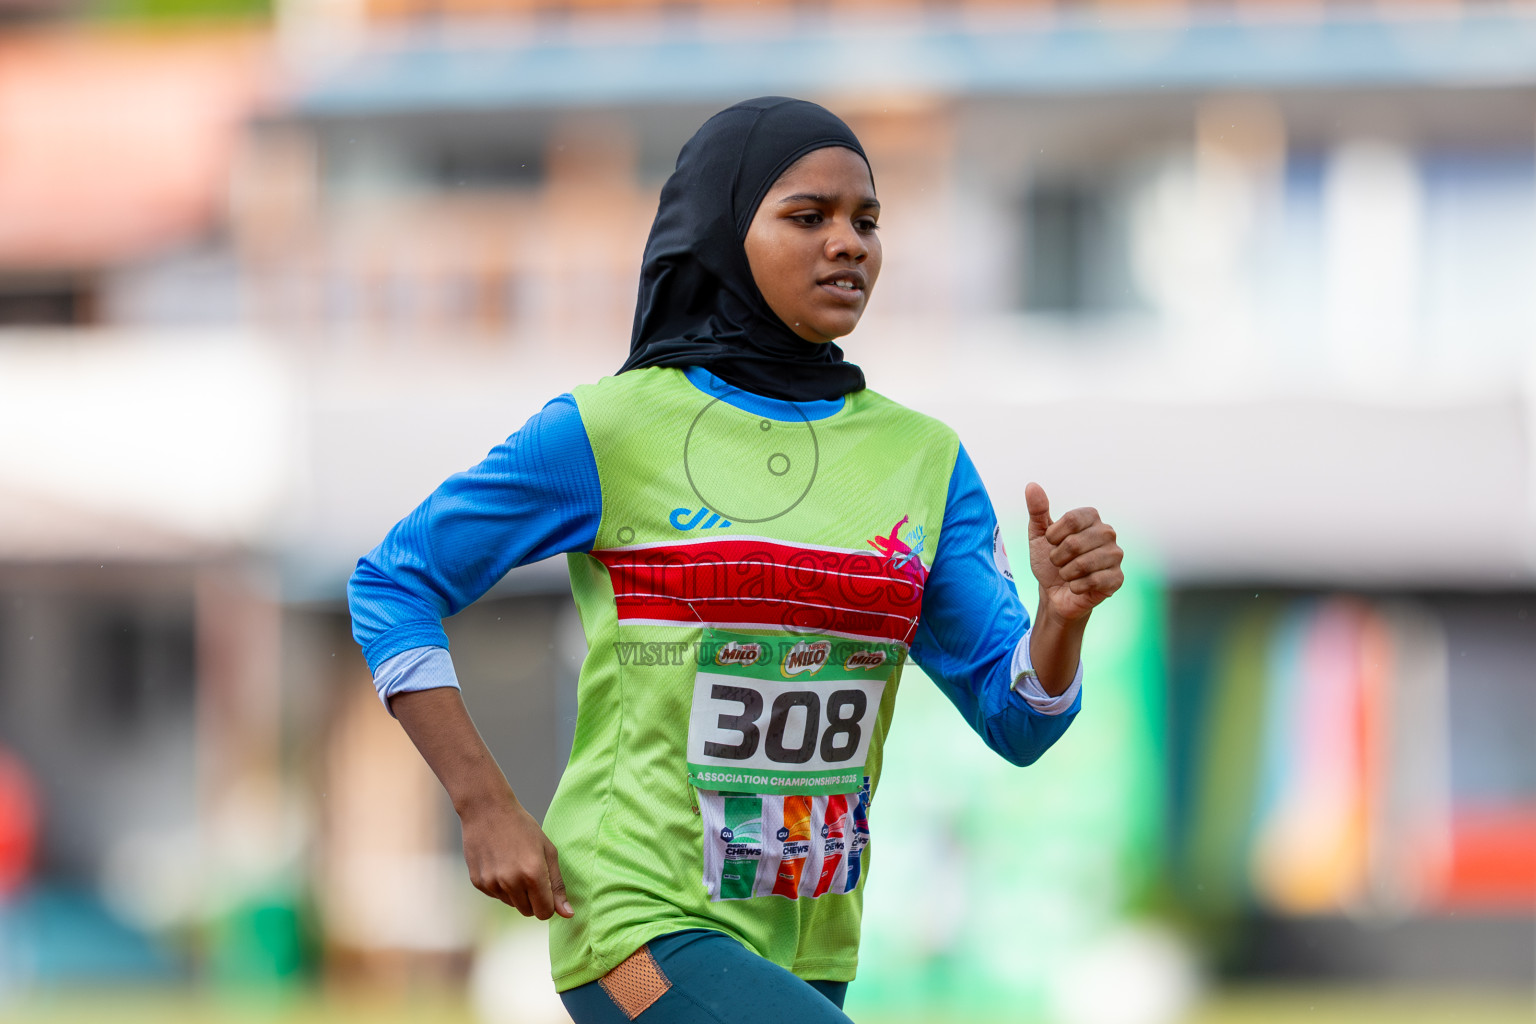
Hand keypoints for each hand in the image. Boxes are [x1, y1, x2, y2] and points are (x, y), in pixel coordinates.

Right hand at [458, 790, 572, 919]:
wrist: (487, 810)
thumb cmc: (522, 827)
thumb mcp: (547, 851)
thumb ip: (557, 885)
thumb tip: (568, 914)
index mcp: (533, 874)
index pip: (544, 912)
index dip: (549, 904)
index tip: (547, 890)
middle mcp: (511, 882)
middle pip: (528, 912)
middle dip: (533, 900)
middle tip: (531, 874)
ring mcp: (492, 883)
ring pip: (511, 904)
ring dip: (516, 892)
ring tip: (514, 865)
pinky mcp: (477, 882)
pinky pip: (495, 895)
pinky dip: (500, 886)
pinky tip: (499, 863)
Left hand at [1025, 481, 1123, 622]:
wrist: (1054, 593)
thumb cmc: (1048, 561)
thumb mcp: (1039, 535)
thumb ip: (1037, 510)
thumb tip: (1032, 485)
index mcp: (1091, 517)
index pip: (1071, 519)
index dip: (1054, 535)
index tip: (1051, 543)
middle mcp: (1108, 533)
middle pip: (1075, 542)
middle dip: (1057, 557)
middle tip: (1058, 562)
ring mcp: (1115, 555)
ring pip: (1083, 564)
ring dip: (1066, 573)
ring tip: (1067, 574)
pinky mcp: (1117, 578)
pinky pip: (1093, 581)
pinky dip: (1076, 586)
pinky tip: (1077, 586)